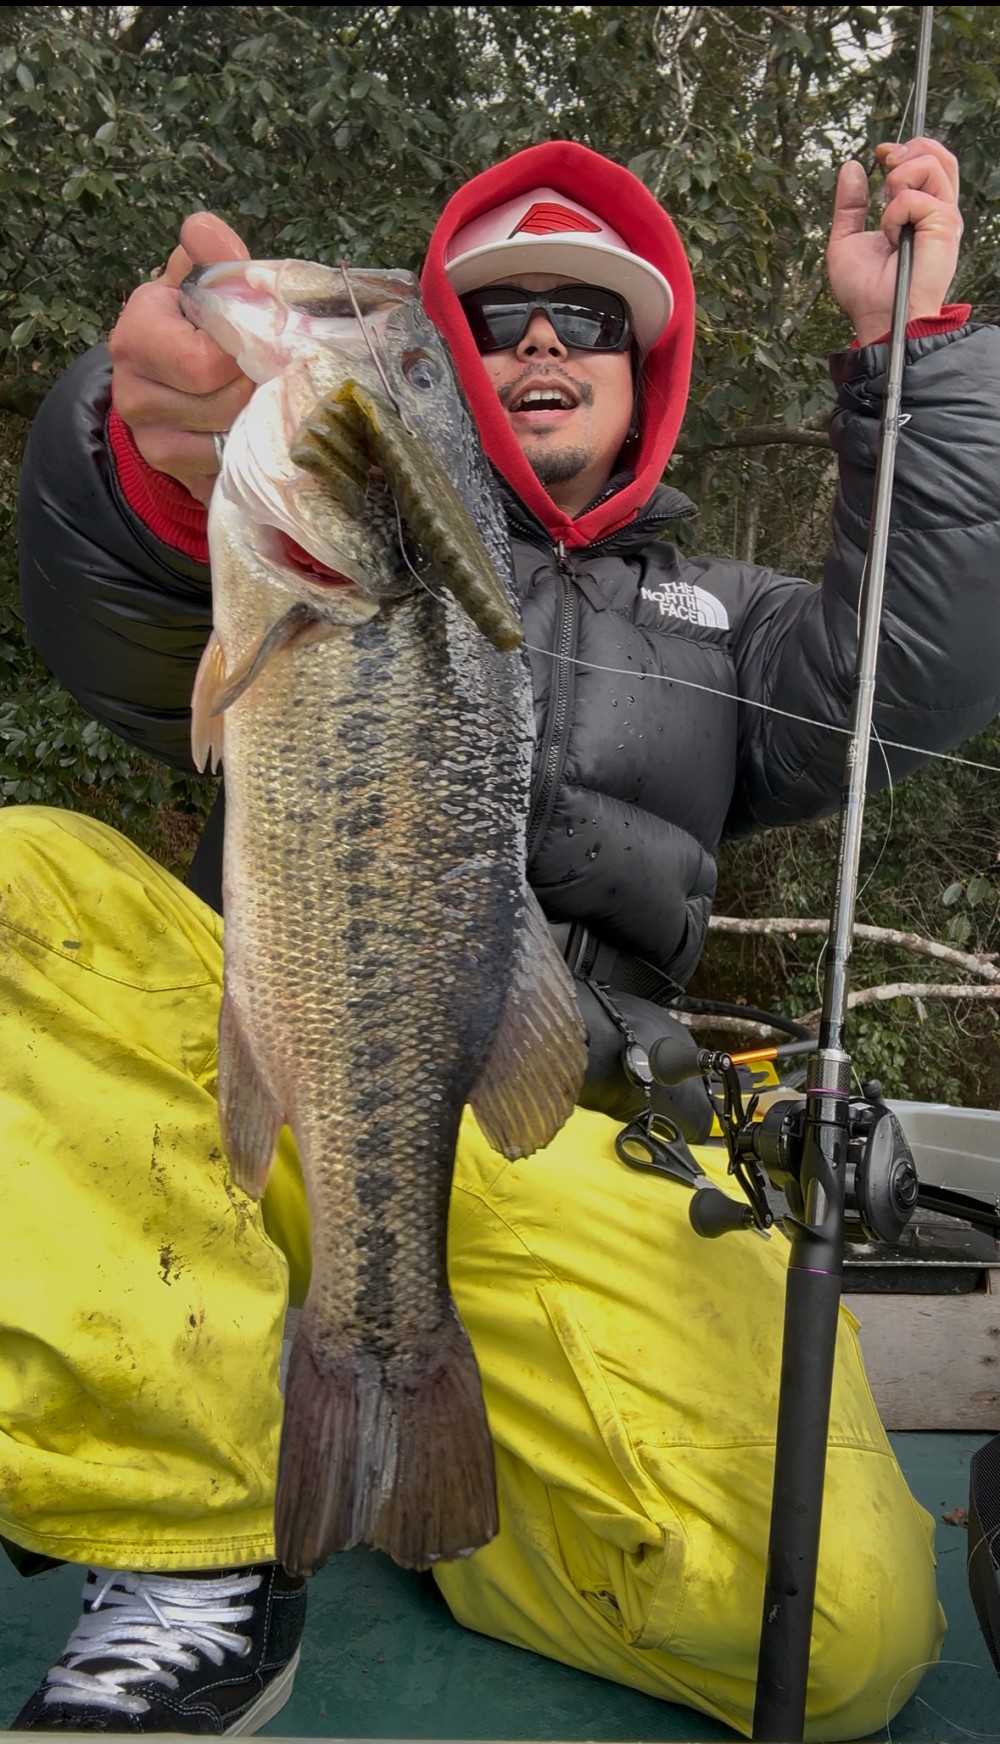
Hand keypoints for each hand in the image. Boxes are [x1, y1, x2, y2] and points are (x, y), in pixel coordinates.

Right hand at [109, 212, 254, 504]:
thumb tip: (203, 228)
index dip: (244, 353)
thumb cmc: (193, 326)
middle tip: (266, 372)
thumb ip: (211, 259)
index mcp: (136, 334)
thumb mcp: (199, 284)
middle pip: (223, 404)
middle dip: (256, 387)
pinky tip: (247, 430)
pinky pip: (226, 471)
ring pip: (227, 440)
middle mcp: (131, 392)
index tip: (254, 340)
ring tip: (257, 397)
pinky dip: (247, 452)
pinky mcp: (172, 474)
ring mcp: (150, 440)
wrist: (168, 385)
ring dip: (255, 419)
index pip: (203, 362)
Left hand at [827, 137, 961, 347]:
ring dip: (897, 182)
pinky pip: (915, 197)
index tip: (880, 155)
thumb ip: (850, 204)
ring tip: (887, 216)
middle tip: (885, 174)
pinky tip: (892, 239)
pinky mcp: (944, 226)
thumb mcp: (846, 239)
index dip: (907, 147)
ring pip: (932, 163)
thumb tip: (853, 166)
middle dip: (905, 153)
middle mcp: (937, 210)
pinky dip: (893, 214)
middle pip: (938, 153)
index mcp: (919, 211)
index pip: (930, 159)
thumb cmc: (865, 290)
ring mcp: (943, 217)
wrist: (876, 317)